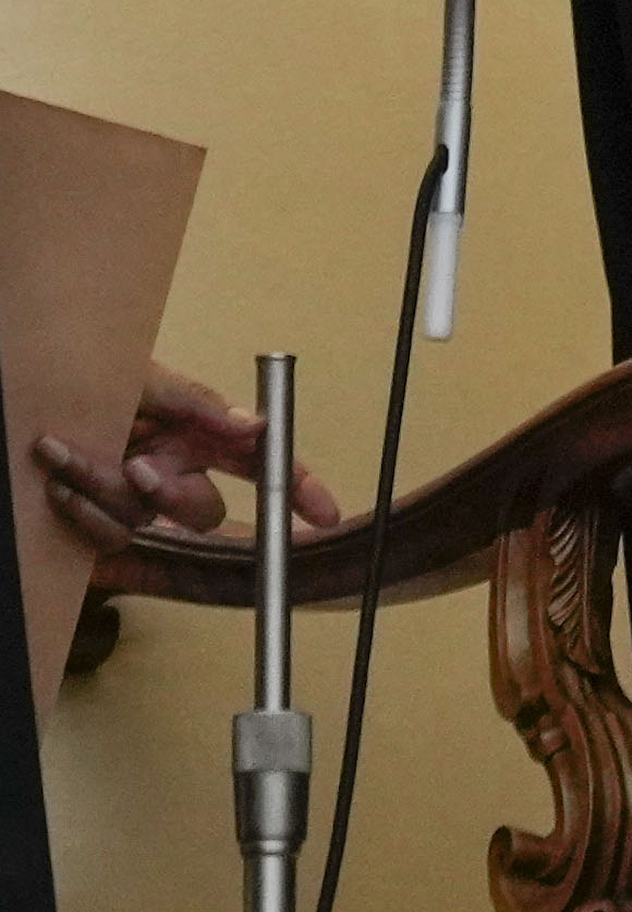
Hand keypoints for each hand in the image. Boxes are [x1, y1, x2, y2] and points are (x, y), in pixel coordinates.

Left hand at [36, 364, 341, 548]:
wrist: (20, 391)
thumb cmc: (83, 375)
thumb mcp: (143, 377)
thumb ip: (199, 401)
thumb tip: (255, 425)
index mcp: (195, 432)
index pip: (261, 462)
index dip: (296, 488)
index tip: (322, 514)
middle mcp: (171, 467)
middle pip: (203, 508)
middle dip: (173, 493)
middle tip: (138, 469)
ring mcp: (134, 496)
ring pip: (145, 520)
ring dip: (103, 491)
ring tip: (63, 456)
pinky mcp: (97, 518)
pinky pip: (110, 536)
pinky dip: (85, 512)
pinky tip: (61, 486)